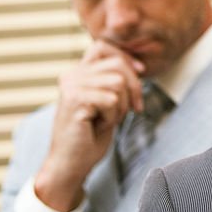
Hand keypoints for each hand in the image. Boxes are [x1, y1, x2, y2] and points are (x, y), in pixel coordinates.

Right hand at [34, 40, 144, 211]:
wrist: (71, 164)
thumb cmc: (91, 136)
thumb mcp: (107, 102)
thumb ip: (114, 81)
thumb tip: (138, 66)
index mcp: (77, 73)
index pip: (103, 47)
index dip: (125, 58)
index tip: (141, 72)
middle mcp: (71, 75)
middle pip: (117, 64)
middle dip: (133, 87)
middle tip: (132, 109)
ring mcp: (71, 87)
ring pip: (117, 82)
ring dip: (121, 106)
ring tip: (107, 120)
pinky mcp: (74, 101)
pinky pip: (111, 99)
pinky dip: (113, 116)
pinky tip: (99, 126)